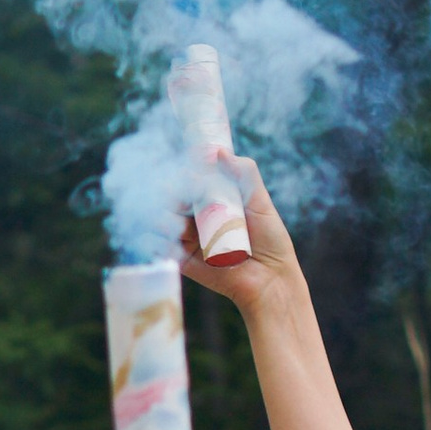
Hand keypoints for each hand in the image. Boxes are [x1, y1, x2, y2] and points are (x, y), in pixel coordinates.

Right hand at [178, 157, 303, 320]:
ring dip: (164, 218)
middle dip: (172, 195)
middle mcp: (198, 218)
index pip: (190, 181)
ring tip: (180, 225)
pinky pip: (163, 248)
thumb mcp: (260, 202)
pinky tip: (170, 238)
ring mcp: (189, 239)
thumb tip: (218, 150)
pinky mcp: (184, 261)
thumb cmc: (270, 240)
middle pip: (173, 199)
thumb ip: (244, 174)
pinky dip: (160, 242)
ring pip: (163, 221)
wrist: (270, 279)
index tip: (189, 173)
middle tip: (182, 198)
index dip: (185, 175)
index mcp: (213, 200)